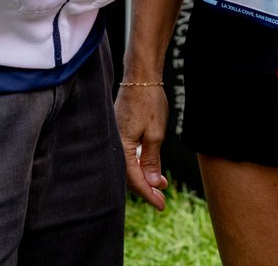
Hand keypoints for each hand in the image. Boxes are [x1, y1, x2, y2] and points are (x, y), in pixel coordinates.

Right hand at [115, 83, 169, 210]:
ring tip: (161, 183)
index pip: (134, 179)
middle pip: (129, 173)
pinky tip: (150, 163)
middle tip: (161, 198)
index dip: (148, 193)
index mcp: (122, 145)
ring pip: (129, 163)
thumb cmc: (148, 100)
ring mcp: (117, 133)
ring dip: (144, 174)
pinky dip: (140, 160)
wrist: (141, 74)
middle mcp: (116, 141)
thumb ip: (151, 159)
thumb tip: (151, 182)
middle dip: (146, 187)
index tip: (161, 204)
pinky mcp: (121, 127)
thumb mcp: (156, 133)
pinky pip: (129, 151)